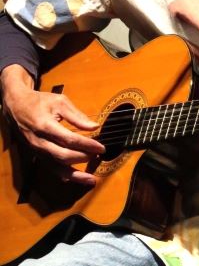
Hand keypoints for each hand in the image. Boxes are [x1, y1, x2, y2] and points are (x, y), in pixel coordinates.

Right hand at [1, 64, 104, 184]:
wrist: (16, 106)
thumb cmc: (40, 101)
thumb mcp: (60, 102)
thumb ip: (77, 116)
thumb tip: (94, 127)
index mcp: (45, 126)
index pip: (69, 139)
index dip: (87, 145)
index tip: (101, 147)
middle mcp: (40, 142)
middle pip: (64, 156)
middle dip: (83, 157)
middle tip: (99, 155)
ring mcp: (37, 151)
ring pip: (57, 167)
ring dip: (75, 174)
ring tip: (91, 179)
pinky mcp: (36, 155)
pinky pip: (51, 168)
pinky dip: (64, 175)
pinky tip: (75, 178)